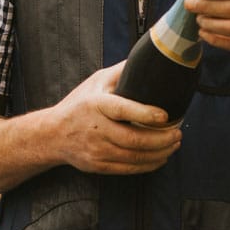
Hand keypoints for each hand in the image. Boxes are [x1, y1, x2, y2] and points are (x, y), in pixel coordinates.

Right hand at [49, 64, 181, 174]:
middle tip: (178, 133)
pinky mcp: (98, 166)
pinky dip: (149, 165)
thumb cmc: (78, 105)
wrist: (52, 135)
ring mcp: (97, 150)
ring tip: (174, 144)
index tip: (165, 116)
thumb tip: (146, 60)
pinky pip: (129, 169)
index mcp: (96, 105)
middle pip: (134, 140)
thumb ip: (120, 73)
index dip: (146, 114)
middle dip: (162, 139)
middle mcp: (96, 129)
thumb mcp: (95, 82)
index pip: (122, 110)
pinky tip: (160, 157)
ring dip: (160, 153)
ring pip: (135, 157)